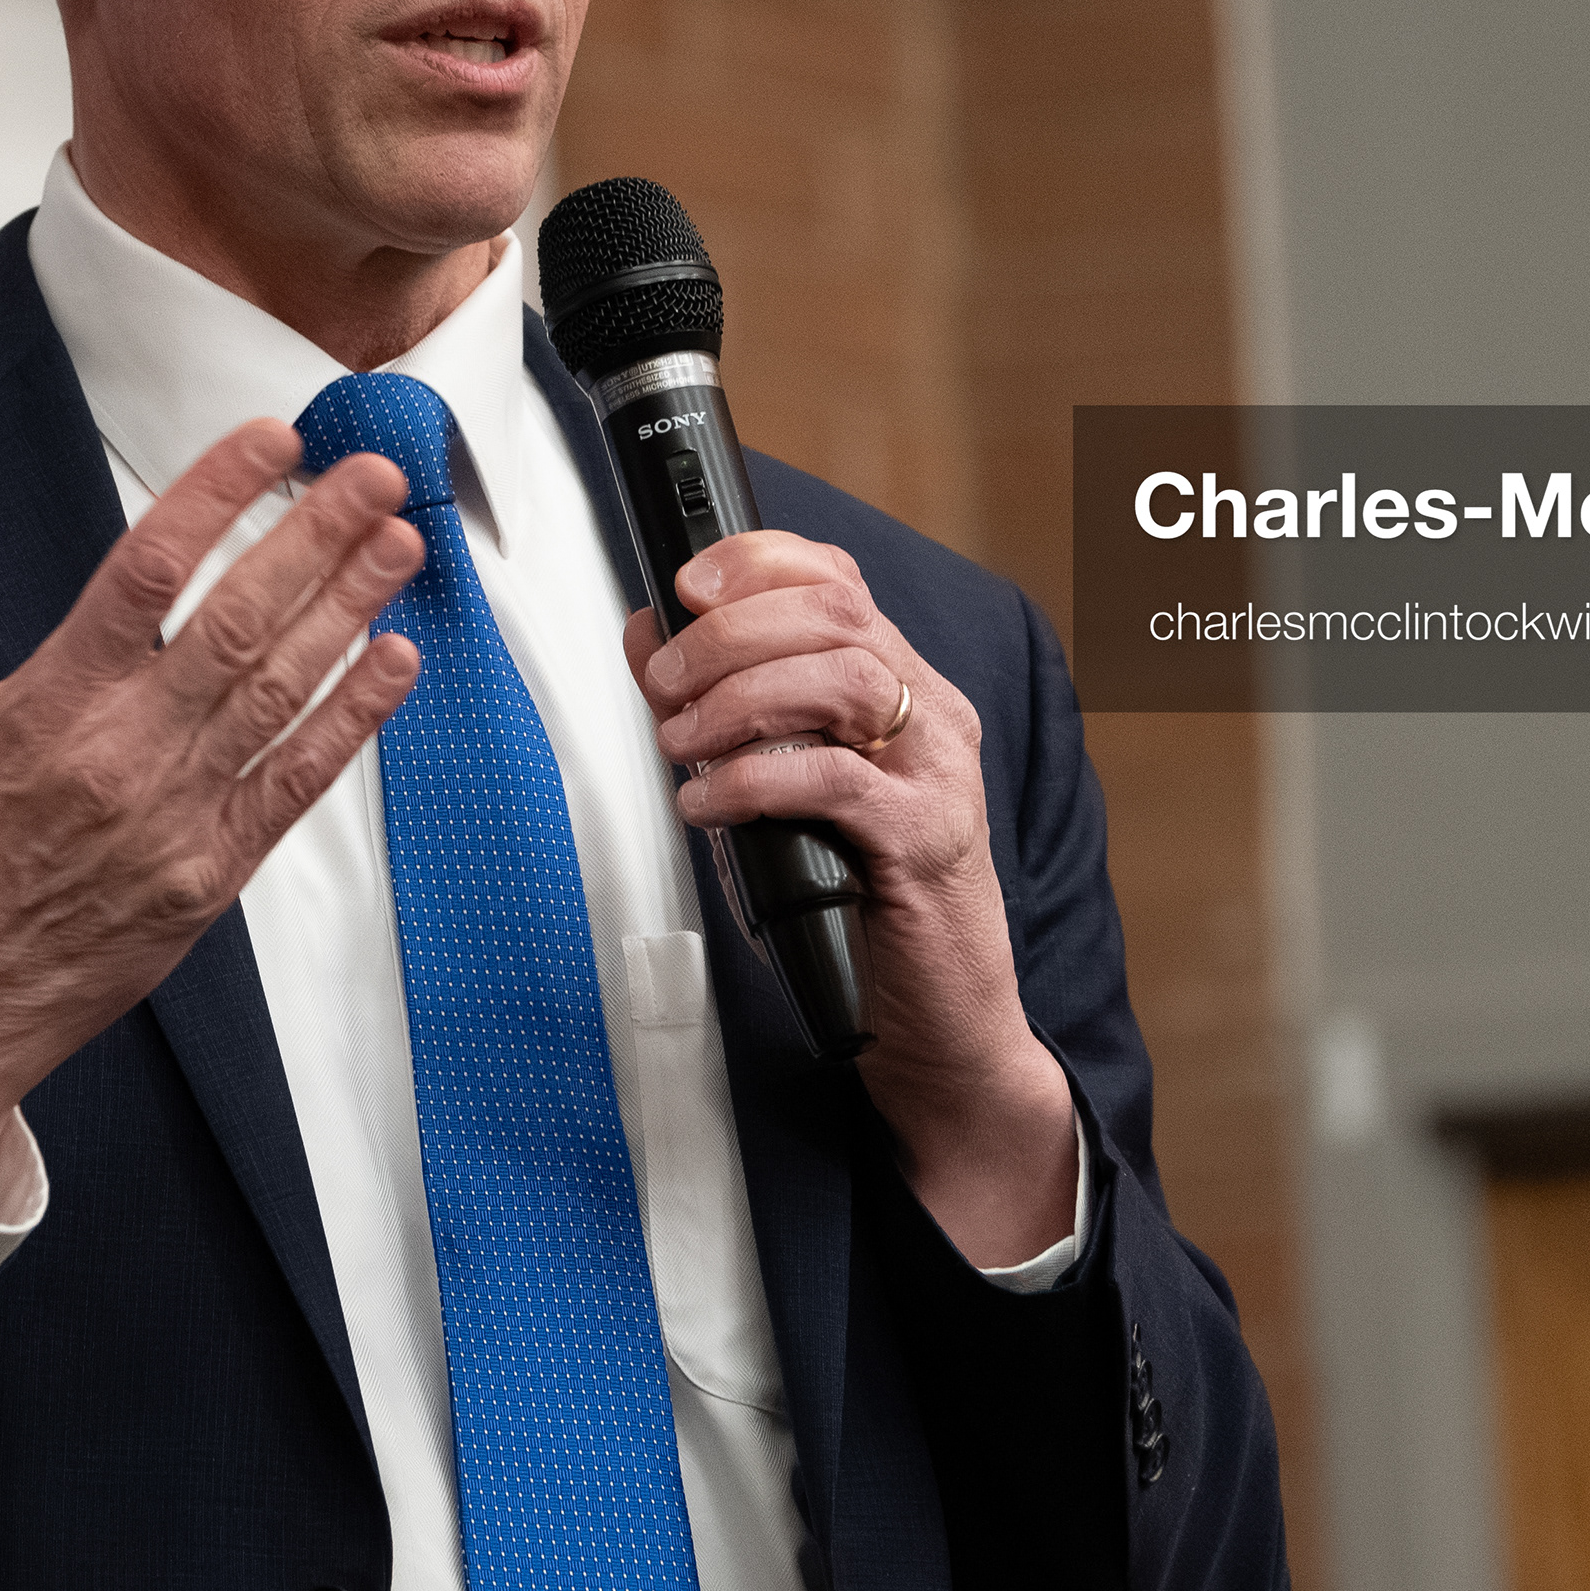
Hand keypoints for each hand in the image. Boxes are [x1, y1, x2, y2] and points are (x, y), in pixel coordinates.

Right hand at [0, 420, 422, 1198]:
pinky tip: (393, 660)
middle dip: (316, 536)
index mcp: (49, 705)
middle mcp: (123, 755)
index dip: (215, 497)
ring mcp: (177, 818)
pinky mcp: (212, 874)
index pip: (146, 572)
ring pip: (281, 691)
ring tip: (400, 540)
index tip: (269, 441)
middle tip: (374, 472)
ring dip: (349, 609)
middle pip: (239, 621)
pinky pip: (297, 783)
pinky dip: (352, 720)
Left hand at [628, 532, 1080, 1263]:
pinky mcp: (925, 841)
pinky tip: (708, 805)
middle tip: (663, 684)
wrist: (938, 1027)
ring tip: (680, 743)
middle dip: (729, 633)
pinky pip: (835, 779)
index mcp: (900, 689)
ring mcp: (936, 775)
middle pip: (835, 613)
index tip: (684, 586)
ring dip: (738, 698)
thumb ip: (724, 713)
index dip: (757, 563)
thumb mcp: (776, 792)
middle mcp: (929, 717)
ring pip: (842, 678)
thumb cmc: (856, 911)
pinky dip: (755, 780)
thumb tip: (650, 636)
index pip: (838, 580)